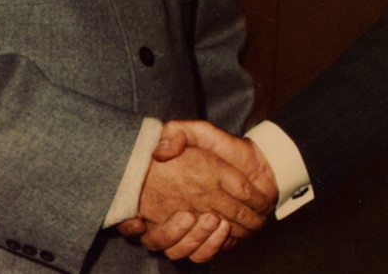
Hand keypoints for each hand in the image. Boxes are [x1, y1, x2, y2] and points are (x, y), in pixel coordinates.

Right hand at [117, 121, 277, 261]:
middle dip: (173, 232)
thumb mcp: (200, 132)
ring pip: (179, 251)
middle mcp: (174, 217)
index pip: (133, 220)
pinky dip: (211, 246)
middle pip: (158, 240)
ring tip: (213, 219)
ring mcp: (191, 231)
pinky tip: (222, 230)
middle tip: (190, 215)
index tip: (136, 220)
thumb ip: (178, 134)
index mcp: (165, 193)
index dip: (129, 225)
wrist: (258, 163)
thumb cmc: (224, 148)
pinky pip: (201, 255)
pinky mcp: (210, 241)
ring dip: (195, 238)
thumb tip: (159, 152)